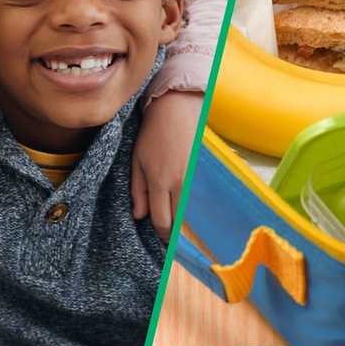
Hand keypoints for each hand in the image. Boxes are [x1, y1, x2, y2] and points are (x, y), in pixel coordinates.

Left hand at [132, 91, 203, 240]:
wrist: (176, 108)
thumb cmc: (153, 134)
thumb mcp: (137, 161)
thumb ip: (137, 190)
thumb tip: (139, 216)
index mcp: (159, 181)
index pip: (162, 221)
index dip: (162, 234)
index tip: (162, 236)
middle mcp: (180, 182)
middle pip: (181, 222)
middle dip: (176, 233)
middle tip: (173, 236)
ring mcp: (196, 177)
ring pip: (195, 213)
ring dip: (189, 222)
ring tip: (185, 225)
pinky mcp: (207, 171)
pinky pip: (205, 198)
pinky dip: (200, 207)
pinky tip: (196, 208)